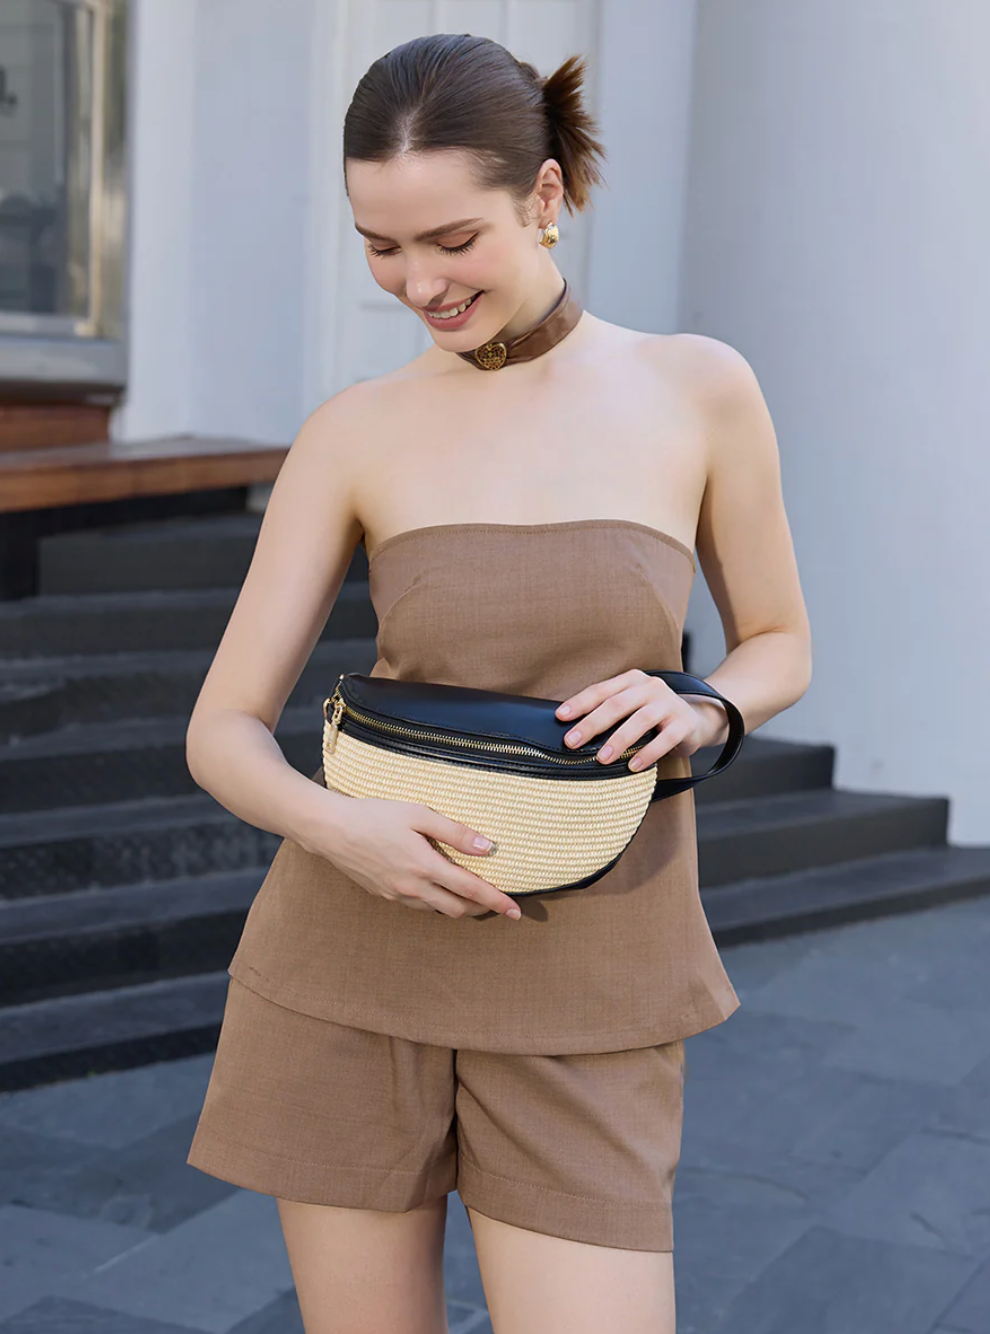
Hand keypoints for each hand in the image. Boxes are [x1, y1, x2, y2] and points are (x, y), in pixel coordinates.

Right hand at [321, 796, 521, 919]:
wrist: (330, 829)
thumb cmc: (375, 815)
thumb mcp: (418, 814)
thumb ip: (455, 832)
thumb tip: (488, 847)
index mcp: (425, 867)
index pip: (471, 890)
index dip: (497, 901)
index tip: (516, 910)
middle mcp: (413, 888)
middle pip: (457, 909)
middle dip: (481, 908)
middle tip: (497, 901)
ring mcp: (396, 895)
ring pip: (436, 910)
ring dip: (457, 906)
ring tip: (470, 895)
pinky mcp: (383, 894)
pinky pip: (417, 905)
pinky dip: (435, 902)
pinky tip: (436, 888)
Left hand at [554, 668, 722, 770]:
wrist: (698, 720)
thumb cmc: (655, 716)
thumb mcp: (632, 707)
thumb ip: (609, 711)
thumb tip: (573, 730)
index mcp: (632, 681)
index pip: (602, 690)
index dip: (580, 703)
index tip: (560, 717)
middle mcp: (651, 688)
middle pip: (617, 704)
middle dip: (592, 724)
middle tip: (572, 742)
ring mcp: (669, 704)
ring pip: (640, 720)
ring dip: (618, 740)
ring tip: (602, 758)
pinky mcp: (684, 723)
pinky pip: (665, 738)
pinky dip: (648, 753)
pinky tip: (633, 766)